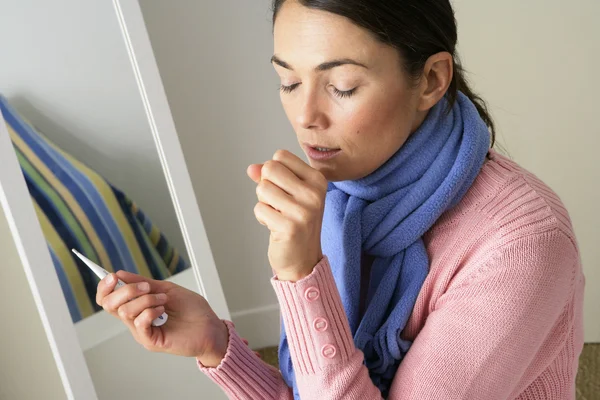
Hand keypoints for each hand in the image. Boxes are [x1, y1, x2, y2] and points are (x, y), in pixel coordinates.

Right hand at [96, 271, 228, 366]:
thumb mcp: (167, 289)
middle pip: (111, 305)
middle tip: (146, 287)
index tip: (112, 276)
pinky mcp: (151, 341)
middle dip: (126, 290)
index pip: (109, 299)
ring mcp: (142, 331)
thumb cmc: (192, 309)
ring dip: (146, 299)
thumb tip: (120, 274)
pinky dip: (150, 311)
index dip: (105, 288)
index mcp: (137, 306)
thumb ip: (144, 283)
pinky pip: (139, 323)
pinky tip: (163, 310)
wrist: (210, 327)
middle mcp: (136, 320)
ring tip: (164, 300)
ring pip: (126, 312)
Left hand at [248, 150, 327, 281]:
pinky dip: (262, 218)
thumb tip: (252, 169)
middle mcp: (314, 193)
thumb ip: (270, 177)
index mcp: (317, 179)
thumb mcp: (289, 193)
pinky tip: (276, 227)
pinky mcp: (290, 226)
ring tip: (278, 215)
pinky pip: (259, 209)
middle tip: (278, 203)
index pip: (281, 156)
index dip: (274, 172)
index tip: (285, 190)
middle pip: (270, 168)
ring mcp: (304, 210)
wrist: (303, 258)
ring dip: (264, 203)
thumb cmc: (296, 222)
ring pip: (262, 188)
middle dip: (266, 185)